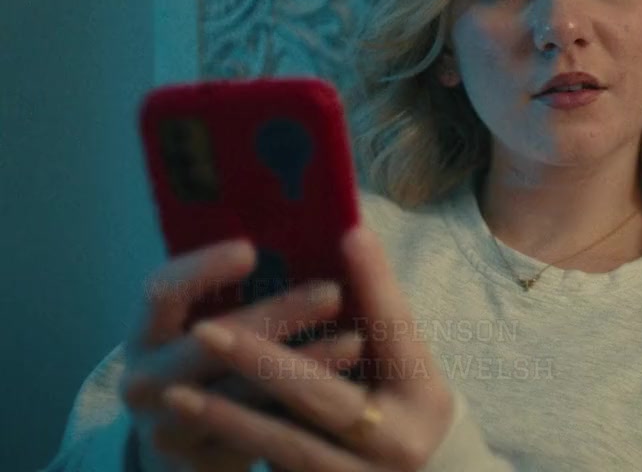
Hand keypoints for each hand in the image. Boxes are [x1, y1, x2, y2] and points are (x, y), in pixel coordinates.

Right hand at [121, 239, 364, 471]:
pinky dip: (303, 409)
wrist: (187, 449)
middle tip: (332, 292)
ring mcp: (167, 425)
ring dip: (302, 363)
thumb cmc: (211, 366)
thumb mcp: (210, 327)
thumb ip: (243, 293)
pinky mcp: (199, 461)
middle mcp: (145, 377)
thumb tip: (314, 236)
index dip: (203, 269)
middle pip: (207, 342)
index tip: (251, 249)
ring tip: (355, 341)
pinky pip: (258, 433)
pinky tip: (347, 392)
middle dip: (274, 315)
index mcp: (147, 331)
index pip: (162, 291)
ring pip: (240, 392)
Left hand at [158, 225, 454, 471]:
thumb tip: (351, 235)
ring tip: (176, 394)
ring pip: (287, 446)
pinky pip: (277, 466)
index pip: (393, 331)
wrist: (418, 471)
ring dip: (228, 418)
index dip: (370, 286)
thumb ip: (379, 307)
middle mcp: (397, 444)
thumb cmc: (405, 401)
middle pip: (321, 398)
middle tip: (206, 332)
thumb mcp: (406, 360)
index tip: (343, 239)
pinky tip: (190, 429)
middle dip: (261, 362)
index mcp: (422, 398)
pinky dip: (232, 447)